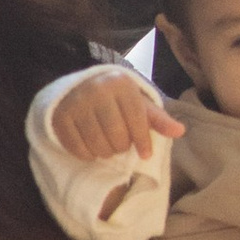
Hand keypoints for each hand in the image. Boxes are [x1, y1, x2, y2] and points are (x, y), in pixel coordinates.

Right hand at [46, 71, 182, 165]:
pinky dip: (88, 154)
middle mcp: (97, 90)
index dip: (143, 141)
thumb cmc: (116, 100)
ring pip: (98, 145)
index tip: (146, 153)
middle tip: (121, 143)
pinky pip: (78, 149)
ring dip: (106, 152)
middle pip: (117, 137)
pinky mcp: (60, 118)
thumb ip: (158, 119)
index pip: (137, 120)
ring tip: (108, 145)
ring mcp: (76, 104)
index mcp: (121, 84)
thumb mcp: (138, 104)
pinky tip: (92, 147)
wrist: (78, 88)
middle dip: (122, 147)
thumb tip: (180, 131)